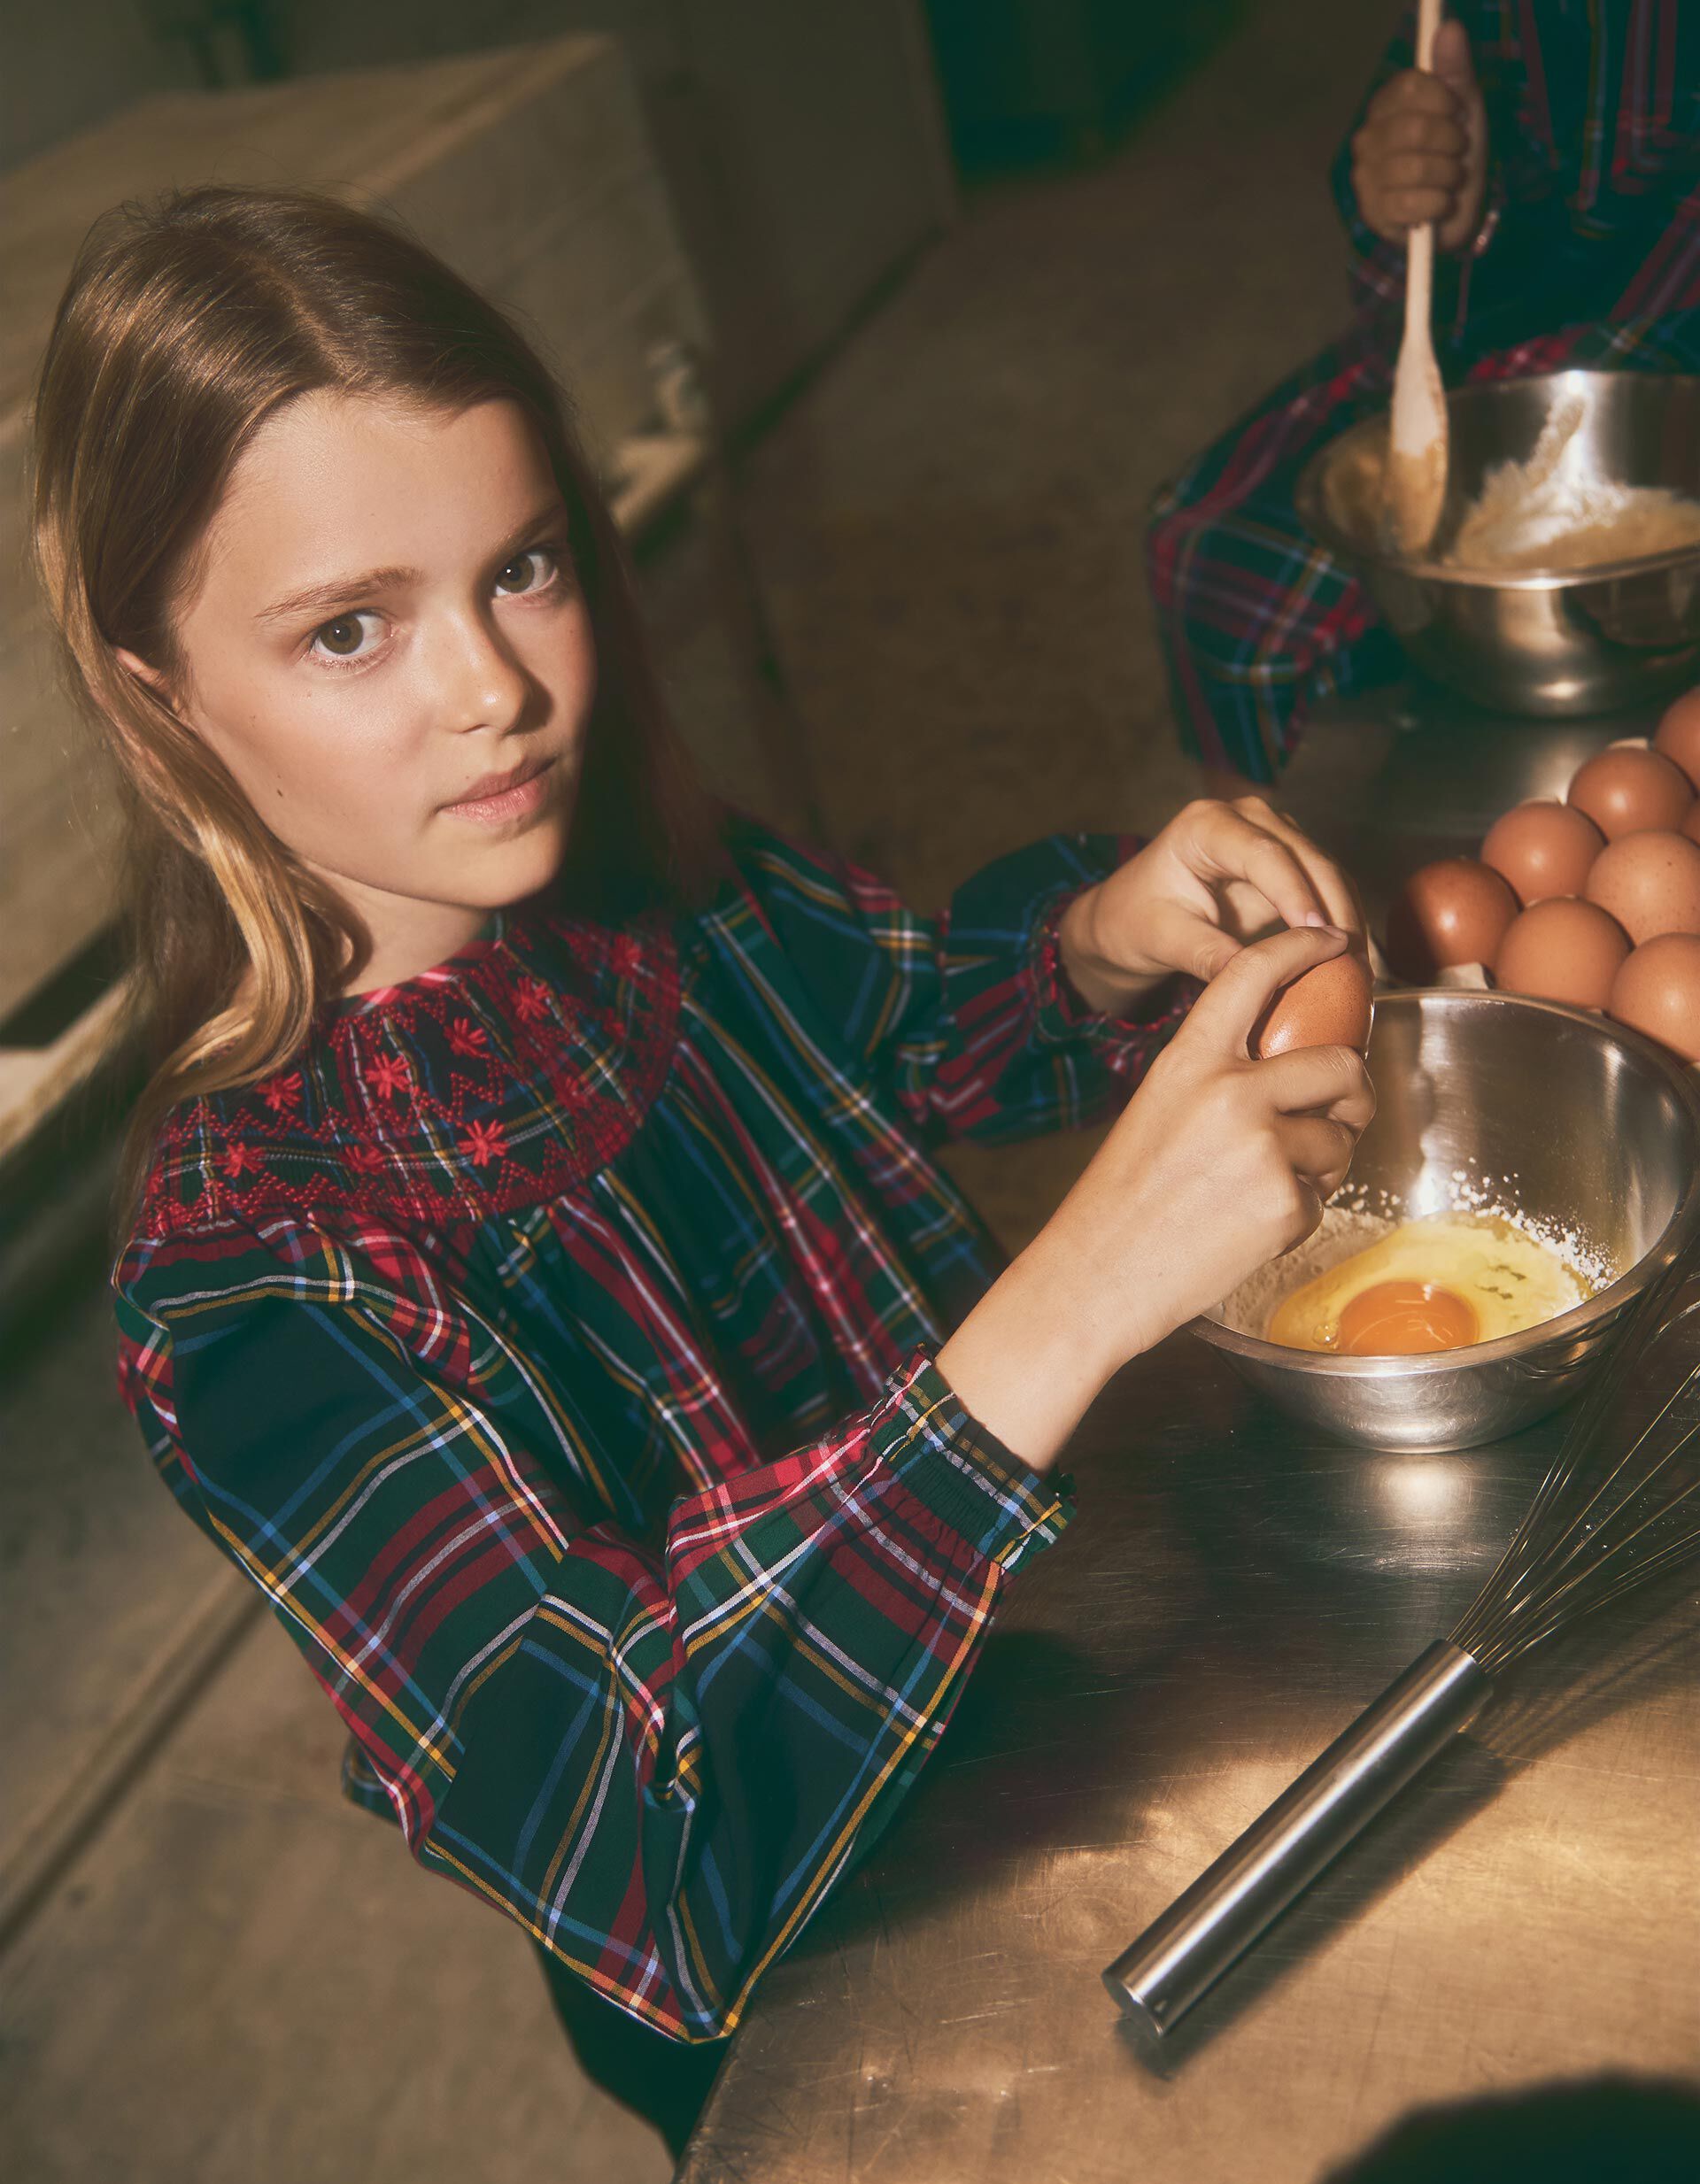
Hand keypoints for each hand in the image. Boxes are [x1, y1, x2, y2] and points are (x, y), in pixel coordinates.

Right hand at [937, 926, 1374, 1466]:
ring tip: (1263, 1190)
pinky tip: (1249, 1228)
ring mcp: (1262, 1146)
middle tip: (1339, 1115)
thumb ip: (1218, 1079)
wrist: (1095, 1276)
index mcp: (1188, 1059)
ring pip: (1340, 1137)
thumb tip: (1295, 1070)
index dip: (1301, 947)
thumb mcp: (1159, 1110)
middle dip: (1351, 1093)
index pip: (1251, 974)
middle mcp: (1230, 1091)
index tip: (1333, 941)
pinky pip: (1324, 1195)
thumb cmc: (1123, 1199)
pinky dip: (1299, 1214)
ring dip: (1321, 1164)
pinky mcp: (1284, 1202)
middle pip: (1339, 1062)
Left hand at [1058, 797, 1365, 1014]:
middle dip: (1335, 908)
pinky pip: (1325, 886)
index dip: (1295, 893)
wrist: (1131, 915)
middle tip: (1355, 962)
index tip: (1320, 935)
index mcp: (1205, 826)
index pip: (1263, 854)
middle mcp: (1244, 818)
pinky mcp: (1287, 859)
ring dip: (1347, 916)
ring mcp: (1271, 833)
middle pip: (1307, 857)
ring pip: (1326, 870)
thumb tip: (1258, 979)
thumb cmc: (1137, 922)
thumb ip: (1208, 955)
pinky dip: (1341, 919)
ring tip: (1362, 967)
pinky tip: (1353, 958)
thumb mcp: (1163, 940)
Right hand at [1351, 17, 1487, 251]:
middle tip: (1458, 151)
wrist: (1456, 210)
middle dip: (1451, 141)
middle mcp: (1367, 139)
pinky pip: (1411, 203)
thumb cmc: (1455, 155)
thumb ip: (1455, 69)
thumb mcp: (1463, 108)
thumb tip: (1449, 26)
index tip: (1456, 112)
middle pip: (1415, 128)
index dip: (1444, 99)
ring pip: (1416, 167)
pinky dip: (1439, 204)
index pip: (1409, 85)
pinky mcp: (1374, 213)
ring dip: (1449, 175)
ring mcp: (1366, 178)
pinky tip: (1441, 204)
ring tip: (1451, 179)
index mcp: (1385, 107)